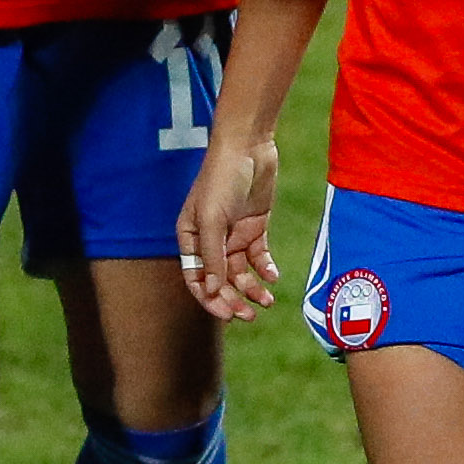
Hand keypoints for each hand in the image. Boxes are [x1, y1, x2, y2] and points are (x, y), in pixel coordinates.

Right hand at [176, 125, 282, 322]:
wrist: (248, 147)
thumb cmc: (221, 179)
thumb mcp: (213, 220)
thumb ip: (213, 257)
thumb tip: (212, 291)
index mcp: (190, 238)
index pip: (196, 279)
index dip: (209, 299)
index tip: (227, 315)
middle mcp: (210, 240)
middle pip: (220, 280)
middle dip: (233, 300)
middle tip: (249, 316)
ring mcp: (233, 234)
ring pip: (241, 272)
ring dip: (253, 288)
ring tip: (268, 301)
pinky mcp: (254, 227)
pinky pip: (258, 257)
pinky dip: (265, 269)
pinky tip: (273, 276)